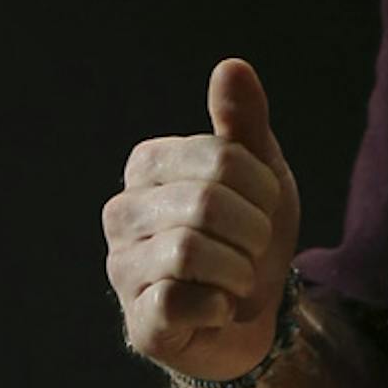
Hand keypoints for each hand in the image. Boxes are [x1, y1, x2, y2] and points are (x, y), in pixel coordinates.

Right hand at [103, 58, 300, 380]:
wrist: (254, 317)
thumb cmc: (247, 234)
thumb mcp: (259, 173)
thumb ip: (243, 121)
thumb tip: (230, 65)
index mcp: (147, 165)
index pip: (218, 157)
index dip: (261, 186)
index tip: (265, 205)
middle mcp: (121, 212)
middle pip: (205, 203)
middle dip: (253, 230)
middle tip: (254, 247)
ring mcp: (122, 269)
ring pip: (188, 251)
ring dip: (239, 269)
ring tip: (238, 276)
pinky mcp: (138, 321)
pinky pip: (179, 302)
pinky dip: (221, 305)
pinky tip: (220, 307)